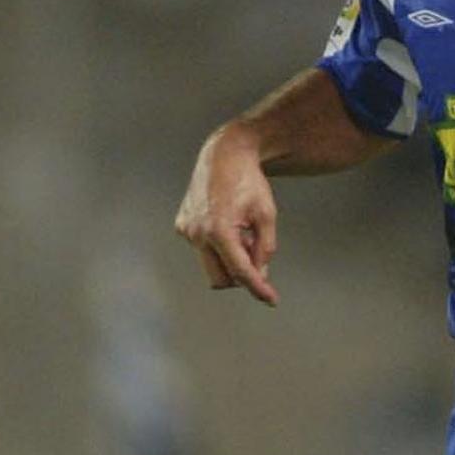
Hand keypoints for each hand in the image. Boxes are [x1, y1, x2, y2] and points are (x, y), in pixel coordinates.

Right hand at [174, 126, 281, 305]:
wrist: (224, 155)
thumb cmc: (249, 182)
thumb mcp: (266, 215)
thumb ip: (264, 248)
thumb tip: (259, 275)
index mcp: (218, 230)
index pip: (240, 272)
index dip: (258, 288)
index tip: (272, 300)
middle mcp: (197, 233)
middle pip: (222, 278)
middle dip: (241, 276)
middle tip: (257, 253)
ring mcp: (186, 229)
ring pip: (211, 265)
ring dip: (230, 260)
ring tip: (244, 233)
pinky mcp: (182, 225)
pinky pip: (203, 249)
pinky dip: (219, 247)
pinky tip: (229, 225)